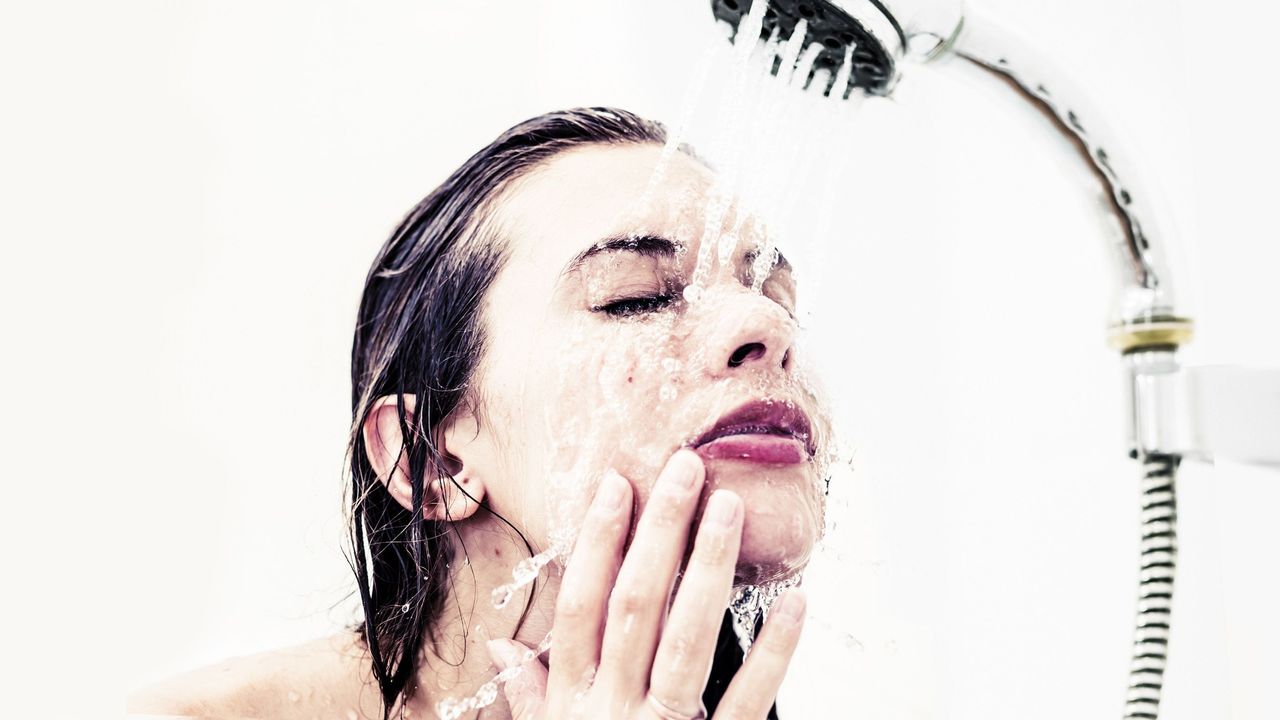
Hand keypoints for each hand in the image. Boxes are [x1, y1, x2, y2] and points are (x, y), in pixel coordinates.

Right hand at [486, 450, 805, 718]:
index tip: (618, 485)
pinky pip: (743, 704)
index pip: (579, 607)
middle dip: (660, 535)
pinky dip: (773, 655)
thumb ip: (526, 700)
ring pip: (685, 640)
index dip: (595, 543)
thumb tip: (505, 648)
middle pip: (634, 607)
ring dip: (708, 570)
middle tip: (686, 470)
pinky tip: (793, 603)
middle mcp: (610, 710)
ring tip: (730, 509)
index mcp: (569, 703)